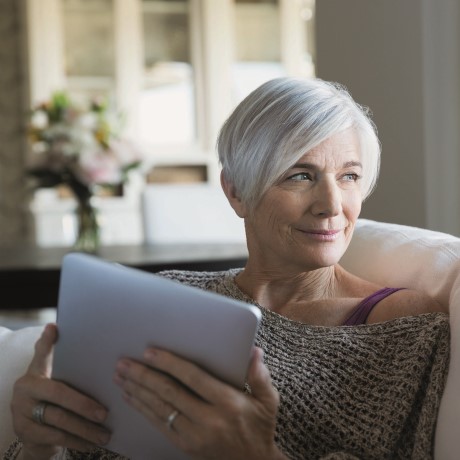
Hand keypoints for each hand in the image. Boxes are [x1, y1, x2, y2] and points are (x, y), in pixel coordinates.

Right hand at [11, 324, 110, 459]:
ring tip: (104, 435)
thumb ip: (65, 365)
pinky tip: (90, 444)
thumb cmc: (52, 400)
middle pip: (58, 394)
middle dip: (84, 405)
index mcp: (34, 373)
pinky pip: (55, 438)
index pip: (41, 355)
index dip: (47, 342)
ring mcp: (21, 412)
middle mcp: (24, 390)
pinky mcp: (24, 432)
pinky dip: (76, 441)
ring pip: (59, 420)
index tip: (54, 328)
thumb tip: (66, 333)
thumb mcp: (56, 380)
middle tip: (105, 413)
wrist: (33, 433)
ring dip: (85, 429)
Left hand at [114, 346, 285, 459]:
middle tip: (124, 363)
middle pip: (169, 392)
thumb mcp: (268, 401)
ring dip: (137, 391)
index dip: (169, 364)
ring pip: (159, 408)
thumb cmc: (260, 427)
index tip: (150, 352)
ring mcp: (194, 435)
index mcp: (227, 402)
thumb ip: (259, 375)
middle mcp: (208, 419)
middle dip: (143, 376)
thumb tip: (255, 351)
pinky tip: (131, 397)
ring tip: (120, 377)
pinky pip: (159, 424)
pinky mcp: (185, 445)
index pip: (192, 377)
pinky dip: (142, 409)